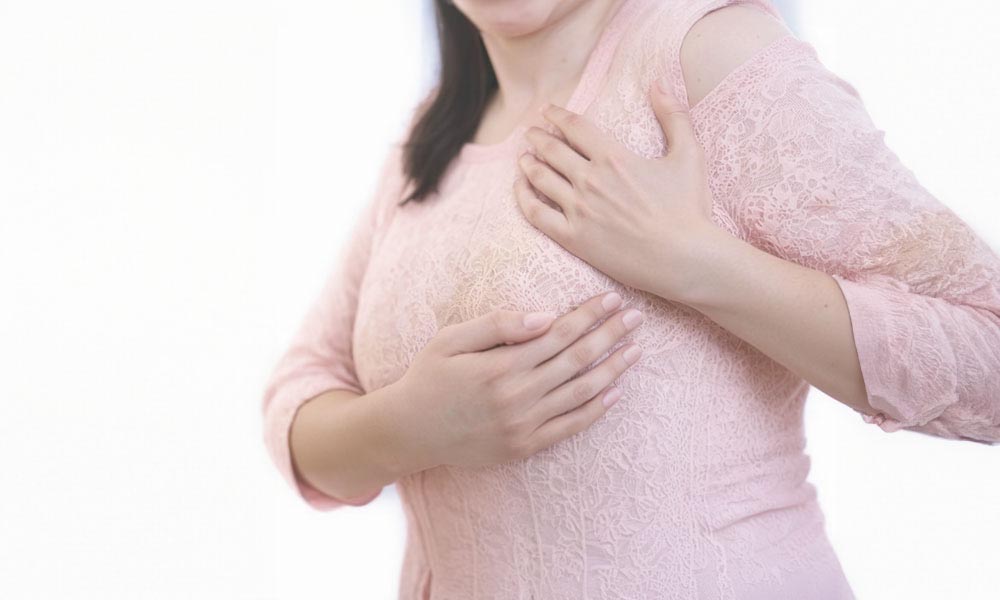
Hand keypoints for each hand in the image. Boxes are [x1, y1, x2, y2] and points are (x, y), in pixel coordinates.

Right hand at [394, 291, 644, 468]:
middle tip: (637, 317)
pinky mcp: (525, 447)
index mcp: (499, 366)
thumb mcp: (450, 340)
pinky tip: (616, 392)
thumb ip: (498, 326)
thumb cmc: (428, 377)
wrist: (409, 432)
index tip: (612, 298)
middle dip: (610, 335)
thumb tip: (545, 316)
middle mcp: (517, 397)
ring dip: (613, 369)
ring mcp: (523, 426)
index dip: (589, 315)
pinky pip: (570, 427)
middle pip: (577, 360)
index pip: (558, 334)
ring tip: (636, 350)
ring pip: (581, 393)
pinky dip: (596, 409)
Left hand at [513, 80, 722, 302]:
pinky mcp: (573, 237)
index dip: (557, 115)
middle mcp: (590, 180)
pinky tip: (520, 188)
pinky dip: (523, 197)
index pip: (575, 127)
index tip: (547, 110)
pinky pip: (536, 213)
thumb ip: (673, 116)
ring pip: (540, 178)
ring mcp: (579, 210)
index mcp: (613, 158)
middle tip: (530, 132)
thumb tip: (659, 83)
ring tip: (523, 157)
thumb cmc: (689, 209)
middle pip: (552, 150)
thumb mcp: (689, 155)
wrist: (683, 258)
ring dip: (528, 163)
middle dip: (537, 137)